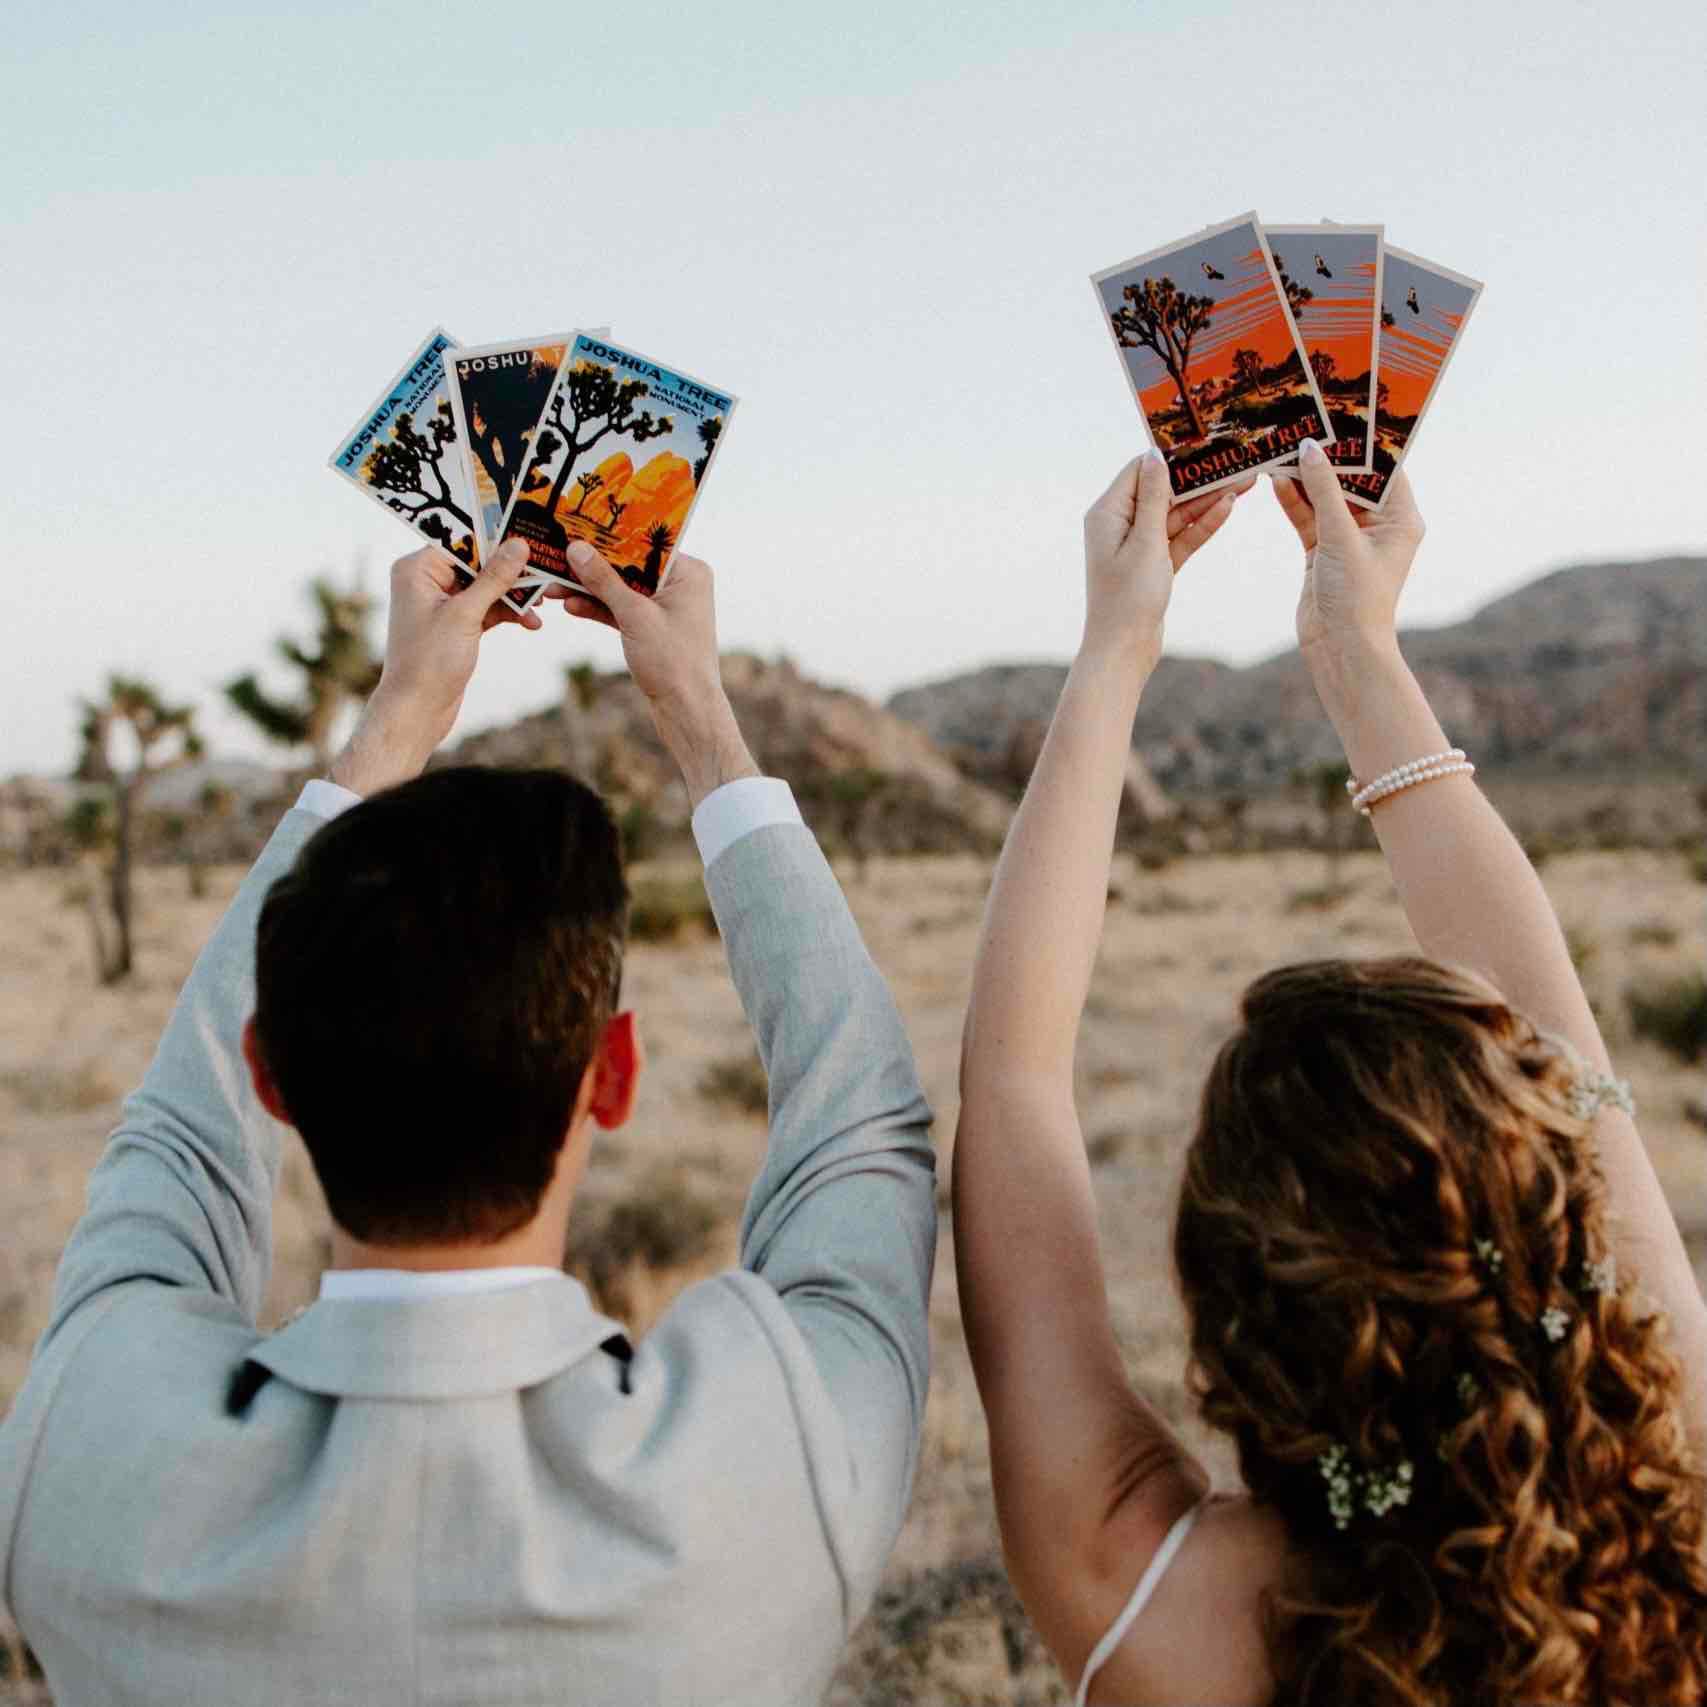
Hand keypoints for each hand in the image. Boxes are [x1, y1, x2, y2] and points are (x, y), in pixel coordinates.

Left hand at [329, 540, 533, 794]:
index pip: (462, 541)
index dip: (496, 539)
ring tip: (545, 602)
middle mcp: (428, 581)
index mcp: (417, 570)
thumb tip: (518, 546)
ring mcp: (444, 604)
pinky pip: (488, 608)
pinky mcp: (458, 624)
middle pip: (478, 563)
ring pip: (487, 587)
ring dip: (515, 596)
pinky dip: (509, 614)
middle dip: (511, 571)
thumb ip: (494, 579)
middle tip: (544, 571)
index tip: (528, 537)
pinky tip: (532, 622)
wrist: (417, 709)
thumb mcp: (465, 615)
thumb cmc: (428, 661)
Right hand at [557, 543, 757, 804]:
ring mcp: (665, 607)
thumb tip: (577, 548)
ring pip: (621, 589)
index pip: (642, 545)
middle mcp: (680, 584)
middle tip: (556, 557)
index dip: (608, 537)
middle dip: (591, 567)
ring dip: (588, 590)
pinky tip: (570, 605)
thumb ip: (604, 581)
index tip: (576, 529)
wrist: (686, 710)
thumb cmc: (673, 661)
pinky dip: (598, 609)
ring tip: (552, 586)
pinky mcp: (651, 627)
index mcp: (688, 572)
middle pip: (628, 566)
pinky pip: (621, 610)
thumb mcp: (634, 615)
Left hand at [1082, 451, 1250, 660]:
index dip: (1172, 455)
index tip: (1204, 438)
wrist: (1124, 651)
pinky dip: (1202, 525)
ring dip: (1207, 500)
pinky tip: (1229, 507)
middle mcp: (1120, 524)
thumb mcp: (1145, 543)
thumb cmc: (1127, 599)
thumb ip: (1154, 498)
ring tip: (1244, 479)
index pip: (1140, 470)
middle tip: (1233, 458)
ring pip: (1176, 514)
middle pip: (1163, 490)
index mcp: (1108, 513)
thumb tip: (1155, 456)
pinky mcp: (1154, 563)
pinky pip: (1180, 536)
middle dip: (1198, 477)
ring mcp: (1138, 544)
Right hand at [1272, 439, 1425, 680]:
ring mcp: (1348, 538)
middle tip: (1304, 426)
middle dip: (1327, 457)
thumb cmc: (1357, 596)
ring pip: (1325, 497)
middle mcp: (1378, 525)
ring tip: (1282, 448)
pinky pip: (1308, 517)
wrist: (1340, 648)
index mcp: (1400, 518)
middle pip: (1351, 480)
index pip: (1385, 468)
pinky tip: (1276, 481)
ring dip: (1305, 478)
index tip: (1341, 415)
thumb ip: (1324, 491)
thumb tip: (1310, 448)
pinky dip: (1294, 501)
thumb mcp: (1341, 537)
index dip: (1363, 442)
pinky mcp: (1323, 551)